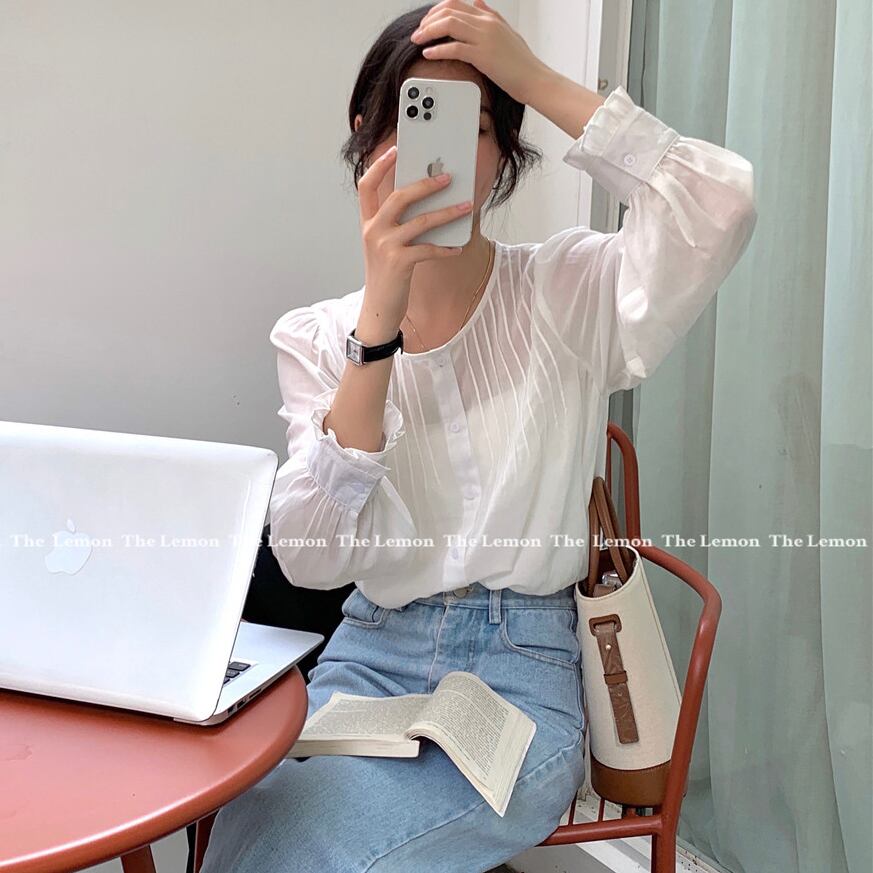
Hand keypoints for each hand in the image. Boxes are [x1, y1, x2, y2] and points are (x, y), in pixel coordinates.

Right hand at [357, 144, 473, 328]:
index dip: (380, 166)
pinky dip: (446, 248)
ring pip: (420, 221)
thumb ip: (397, 224)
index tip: (396, 150)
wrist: (378, 308)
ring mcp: (384, 246)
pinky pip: (429, 249)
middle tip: (448, 177)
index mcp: (368, 223)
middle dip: (425, 184)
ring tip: (465, 207)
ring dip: (447, 213)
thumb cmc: (386, 274)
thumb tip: (429, 202)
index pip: (366, 186)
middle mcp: (373, 231)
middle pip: (398, 197)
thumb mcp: (385, 245)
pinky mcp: (399, 263)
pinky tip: (458, 247)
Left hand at [409, 0, 548, 104]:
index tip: (427, 22)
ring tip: (418, 41)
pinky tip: (428, 54)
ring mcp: (484, 38)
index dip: (437, 11)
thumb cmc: (521, 62)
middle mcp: (486, 23)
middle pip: (449, 10)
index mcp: (489, 17)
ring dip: (429, 32)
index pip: (456, 3)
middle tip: (418, 32)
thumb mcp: (506, 32)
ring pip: (449, 24)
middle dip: (428, 20)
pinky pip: (455, 48)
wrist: (534, 79)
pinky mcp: (483, 56)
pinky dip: (437, 49)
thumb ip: (491, 16)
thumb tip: (478, 2)